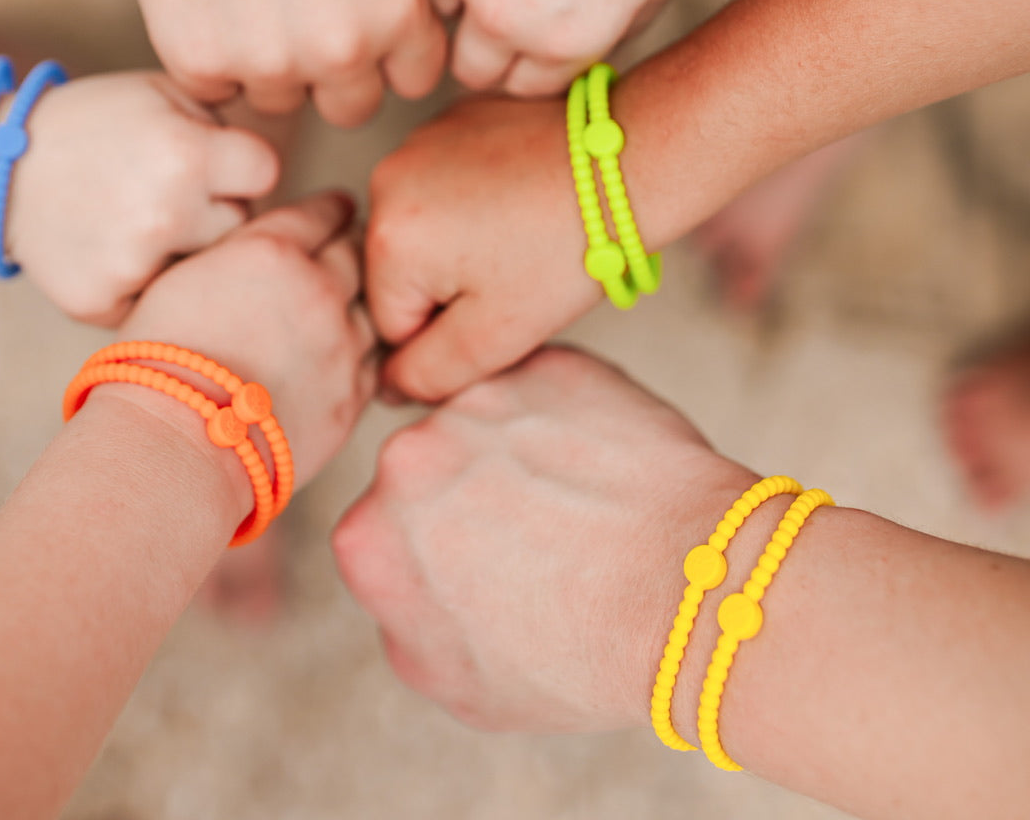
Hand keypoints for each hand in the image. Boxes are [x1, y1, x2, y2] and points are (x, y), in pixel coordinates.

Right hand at [8, 72, 277, 325]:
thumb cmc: (96, 122)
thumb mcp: (163, 93)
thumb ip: (228, 120)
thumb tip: (290, 154)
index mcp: (187, 152)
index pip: (266, 172)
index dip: (242, 166)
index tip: (213, 162)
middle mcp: (164, 212)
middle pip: (241, 227)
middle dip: (218, 212)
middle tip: (169, 194)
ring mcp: (131, 264)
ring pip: (205, 269)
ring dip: (187, 253)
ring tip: (139, 221)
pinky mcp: (101, 303)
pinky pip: (160, 305)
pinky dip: (145, 287)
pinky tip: (113, 253)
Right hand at [111, 0, 446, 126]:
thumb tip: (387, 49)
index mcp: (400, 10)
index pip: (415, 80)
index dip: (388, 57)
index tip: (361, 29)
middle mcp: (344, 48)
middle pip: (351, 108)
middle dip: (330, 76)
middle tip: (296, 16)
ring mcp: (270, 63)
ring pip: (280, 101)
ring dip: (266, 66)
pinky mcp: (201, 64)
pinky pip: (217, 89)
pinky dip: (209, 57)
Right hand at [117, 192, 376, 488]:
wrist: (174, 443)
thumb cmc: (156, 363)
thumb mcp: (183, 279)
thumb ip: (235, 256)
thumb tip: (255, 251)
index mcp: (273, 250)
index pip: (324, 212)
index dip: (331, 210)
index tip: (338, 210)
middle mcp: (318, 289)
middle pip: (356, 253)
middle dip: (350, 248)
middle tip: (346, 251)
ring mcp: (341, 345)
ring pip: (369, 309)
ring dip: (356, 306)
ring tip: (337, 312)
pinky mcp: (350, 397)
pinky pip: (370, 363)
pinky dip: (358, 355)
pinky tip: (338, 358)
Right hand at [333, 347, 753, 731]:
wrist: (687, 595)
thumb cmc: (582, 656)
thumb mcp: (456, 688)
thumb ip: (402, 625)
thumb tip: (405, 580)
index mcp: (366, 540)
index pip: (383, 532)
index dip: (438, 552)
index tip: (485, 568)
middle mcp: (408, 456)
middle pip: (429, 465)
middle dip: (471, 490)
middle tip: (542, 534)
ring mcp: (480, 400)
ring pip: (489, 420)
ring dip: (521, 449)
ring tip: (586, 504)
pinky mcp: (548, 365)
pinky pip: (550, 388)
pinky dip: (572, 418)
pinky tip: (610, 469)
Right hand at [366, 95, 600, 399]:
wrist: (627, 163)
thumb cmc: (570, 248)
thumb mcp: (497, 335)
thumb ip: (428, 374)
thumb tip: (388, 384)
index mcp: (389, 239)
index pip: (390, 325)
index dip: (448, 335)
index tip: (502, 305)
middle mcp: (387, 180)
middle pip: (399, 274)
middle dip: (449, 288)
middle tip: (515, 272)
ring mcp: (418, 141)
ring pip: (420, 231)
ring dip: (458, 245)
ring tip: (520, 236)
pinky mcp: (450, 120)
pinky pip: (442, 185)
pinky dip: (472, 200)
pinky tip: (519, 201)